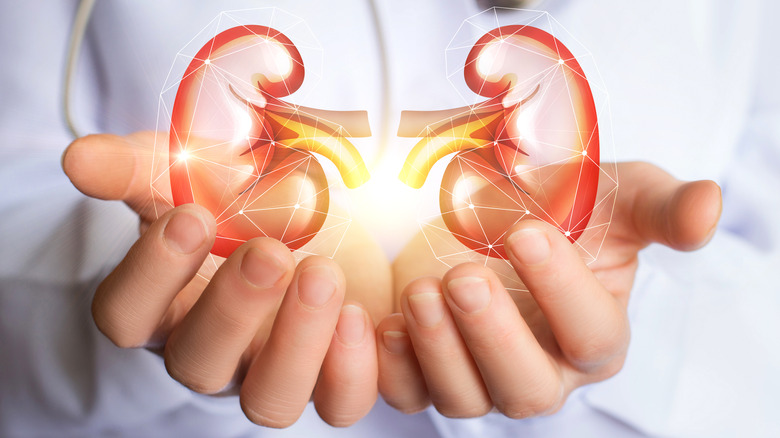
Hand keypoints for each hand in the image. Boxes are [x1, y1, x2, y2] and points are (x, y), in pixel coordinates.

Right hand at [62, 133, 392, 426]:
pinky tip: (359, 315)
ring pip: (269, 401)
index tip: (190, 216)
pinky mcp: (335, 376)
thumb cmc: (250, 198)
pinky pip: (340, 405)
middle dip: (232, 309)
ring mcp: (275, 369)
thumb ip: (141, 166)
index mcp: (169, 302)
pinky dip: (351, 371)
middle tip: (270, 251)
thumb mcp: (197, 172)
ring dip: (296, 343)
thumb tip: (79, 159)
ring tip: (323, 273)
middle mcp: (216, 349)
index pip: (125, 316)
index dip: (149, 275)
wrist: (329, 213)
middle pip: (197, 364)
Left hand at [378, 162, 721, 417]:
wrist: (499, 210)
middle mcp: (542, 367)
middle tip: (464, 277)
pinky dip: (392, 367)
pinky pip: (409, 393)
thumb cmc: (565, 208)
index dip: (561, 290)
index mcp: (594, 334)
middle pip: (527, 387)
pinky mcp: (428, 367)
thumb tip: (709, 208)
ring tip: (423, 291)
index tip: (527, 230)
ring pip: (464, 397)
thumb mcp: (618, 195)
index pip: (591, 335)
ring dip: (440, 350)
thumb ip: (663, 207)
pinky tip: (381, 322)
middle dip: (494, 336)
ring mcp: (481, 373)